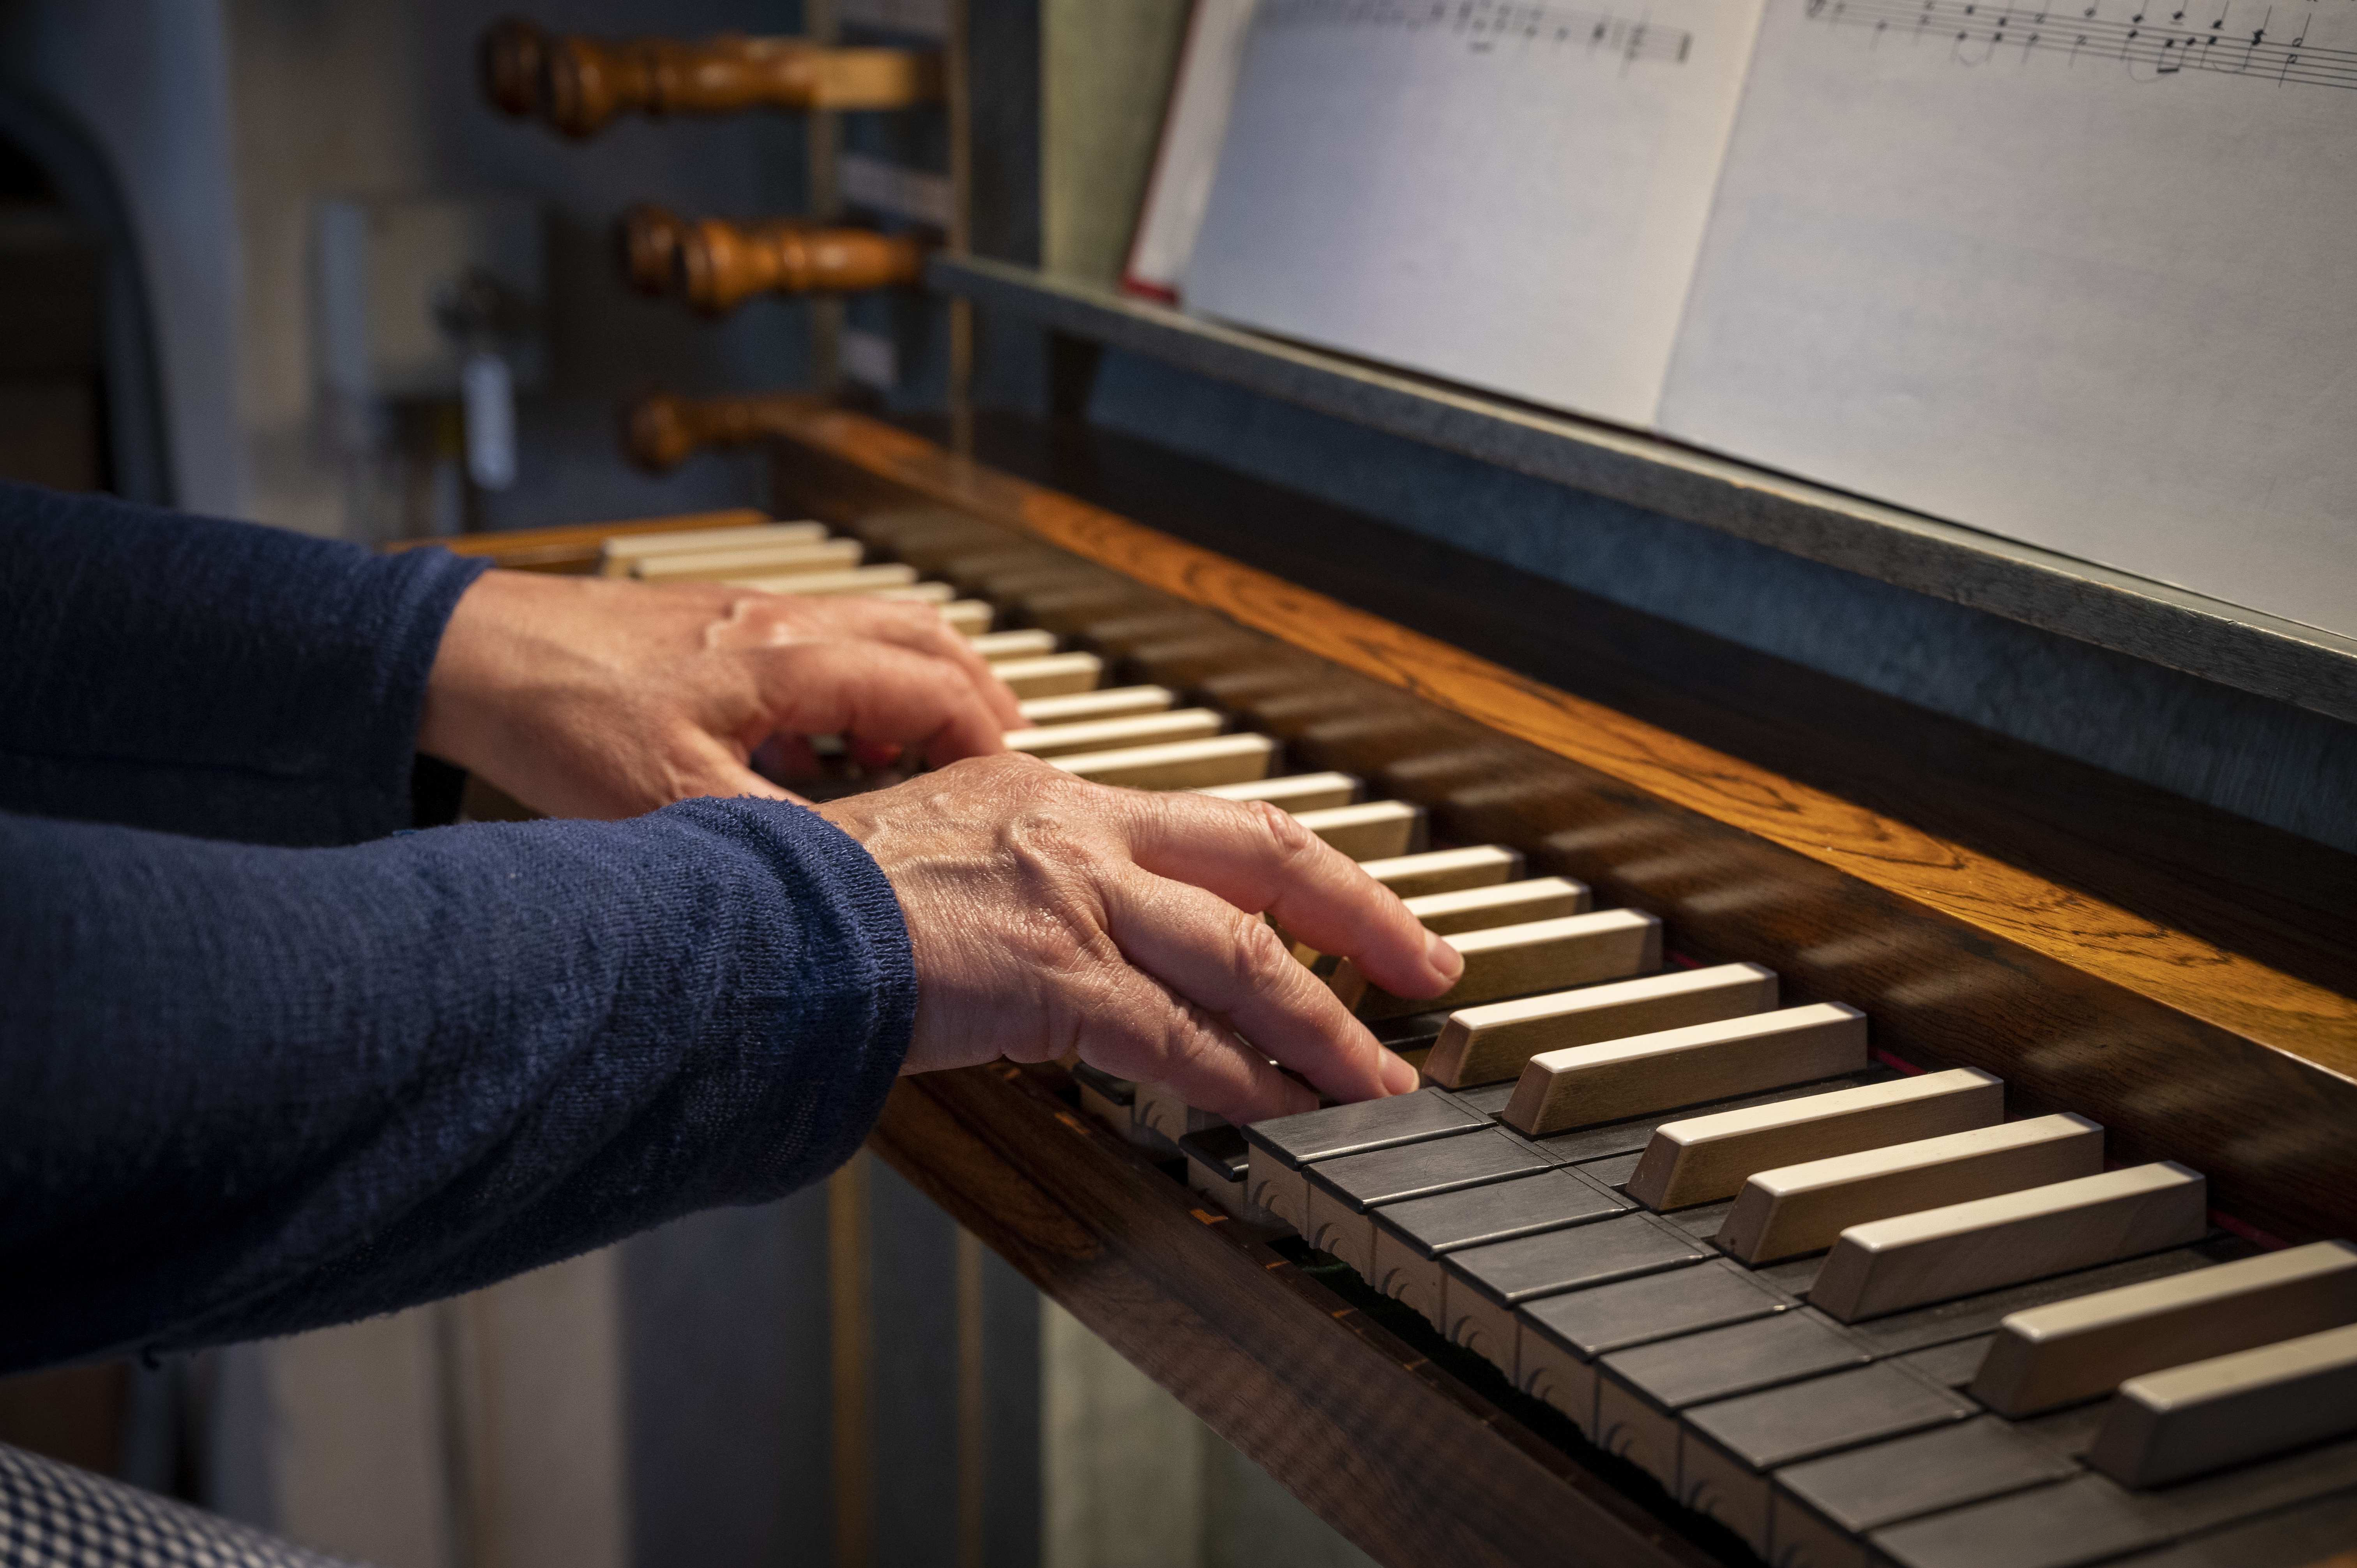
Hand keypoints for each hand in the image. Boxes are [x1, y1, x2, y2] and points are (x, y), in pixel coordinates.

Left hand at [419, 570, 1021, 817]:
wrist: (470, 654)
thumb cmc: (557, 716)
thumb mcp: (670, 804)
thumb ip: (771, 839)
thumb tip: (846, 884)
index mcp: (780, 659)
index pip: (925, 685)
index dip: (978, 737)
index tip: (999, 783)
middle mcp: (776, 621)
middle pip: (921, 634)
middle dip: (974, 693)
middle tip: (1001, 747)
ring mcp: (748, 614)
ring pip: (874, 626)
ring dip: (915, 680)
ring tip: (926, 742)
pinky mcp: (717, 622)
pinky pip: (822, 636)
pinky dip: (855, 676)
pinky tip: (826, 735)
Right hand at [819, 755, 1464, 1119]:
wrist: (752, 921)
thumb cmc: (819, 901)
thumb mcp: (936, 853)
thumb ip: (1017, 882)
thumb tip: (1067, 934)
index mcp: (1054, 795)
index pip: (1218, 825)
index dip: (1306, 869)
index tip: (1360, 906)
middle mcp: (1077, 830)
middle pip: (1265, 863)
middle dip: (1365, 919)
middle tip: (1427, 971)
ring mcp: (1071, 899)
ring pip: (1242, 960)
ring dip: (1321, 1030)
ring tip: (1375, 1083)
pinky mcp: (1052, 977)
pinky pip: (1177, 1041)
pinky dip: (1243, 1084)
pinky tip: (1283, 1116)